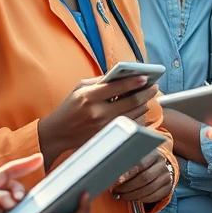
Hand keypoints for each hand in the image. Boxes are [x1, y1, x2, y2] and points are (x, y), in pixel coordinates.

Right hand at [38, 76, 158, 165]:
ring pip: (134, 115)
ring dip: (144, 105)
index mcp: (89, 97)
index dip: (134, 81)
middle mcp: (98, 113)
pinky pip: (131, 127)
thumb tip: (123, 75)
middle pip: (131, 102)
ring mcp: (104, 127)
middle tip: (154, 87)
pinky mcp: (108, 137)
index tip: (146, 77)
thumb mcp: (80, 88)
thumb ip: (101, 81)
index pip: (118, 87)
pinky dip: (139, 118)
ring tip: (148, 98)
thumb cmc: (69, 108)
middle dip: (146, 93)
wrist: (57, 134)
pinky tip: (141, 111)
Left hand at [110, 152, 173, 203]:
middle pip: (144, 178)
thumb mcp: (136, 156)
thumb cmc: (142, 161)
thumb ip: (126, 161)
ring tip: (121, 195)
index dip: (127, 174)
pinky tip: (132, 198)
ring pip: (148, 190)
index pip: (140, 164)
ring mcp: (167, 177)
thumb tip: (110, 170)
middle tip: (115, 190)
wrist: (159, 167)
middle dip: (127, 187)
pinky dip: (140, 199)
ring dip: (132, 195)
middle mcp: (162, 164)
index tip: (116, 181)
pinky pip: (153, 197)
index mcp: (154, 154)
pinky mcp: (168, 188)